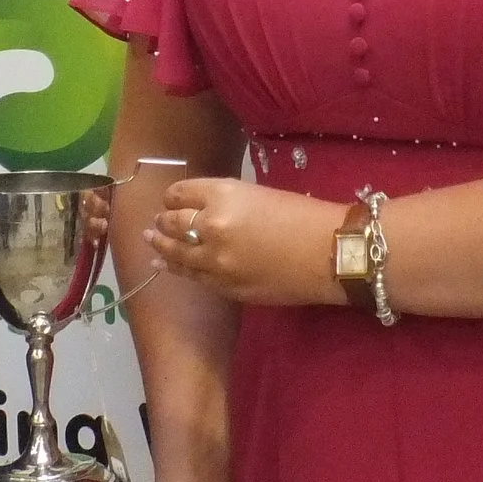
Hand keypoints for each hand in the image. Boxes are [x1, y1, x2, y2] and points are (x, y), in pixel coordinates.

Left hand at [142, 178, 346, 308]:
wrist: (331, 255)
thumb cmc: (305, 216)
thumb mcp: (260, 195)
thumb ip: (226, 201)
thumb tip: (201, 209)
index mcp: (223, 195)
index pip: (180, 194)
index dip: (173, 197)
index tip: (172, 200)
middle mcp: (211, 226)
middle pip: (172, 223)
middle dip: (164, 220)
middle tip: (159, 220)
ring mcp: (215, 261)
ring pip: (175, 252)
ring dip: (161, 245)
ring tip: (151, 240)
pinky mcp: (224, 287)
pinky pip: (191, 276)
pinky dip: (176, 268)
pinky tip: (166, 265)